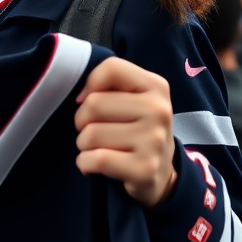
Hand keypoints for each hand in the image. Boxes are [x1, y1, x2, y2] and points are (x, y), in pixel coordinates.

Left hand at [75, 56, 176, 207]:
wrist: (161, 173)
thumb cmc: (136, 130)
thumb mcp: (132, 99)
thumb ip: (108, 85)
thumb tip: (80, 97)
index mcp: (156, 86)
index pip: (111, 68)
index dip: (90, 85)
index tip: (91, 102)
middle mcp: (159, 110)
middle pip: (94, 104)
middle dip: (82, 121)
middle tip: (95, 131)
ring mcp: (154, 140)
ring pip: (90, 134)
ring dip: (84, 145)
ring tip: (99, 149)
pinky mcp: (145, 168)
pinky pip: (95, 159)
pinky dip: (85, 163)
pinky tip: (95, 165)